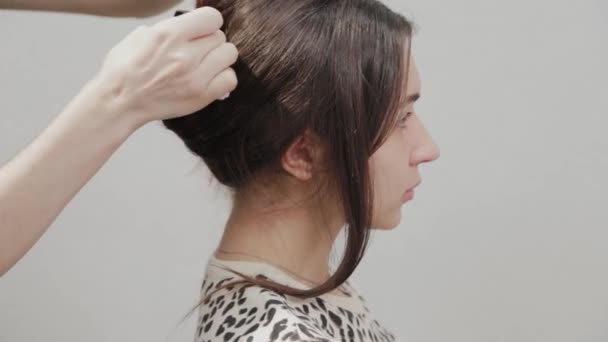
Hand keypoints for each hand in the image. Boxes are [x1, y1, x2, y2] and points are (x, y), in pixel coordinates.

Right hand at [93, 6, 237, 126]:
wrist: (118, 103)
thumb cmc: (124, 71)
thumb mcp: (139, 37)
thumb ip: (167, 28)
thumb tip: (185, 25)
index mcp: (169, 33)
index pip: (212, 17)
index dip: (208, 24)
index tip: (201, 31)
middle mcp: (184, 53)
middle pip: (221, 37)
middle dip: (211, 42)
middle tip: (199, 52)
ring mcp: (195, 76)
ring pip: (229, 55)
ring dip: (220, 59)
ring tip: (207, 65)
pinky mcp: (201, 96)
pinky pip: (230, 79)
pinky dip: (224, 78)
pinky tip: (211, 79)